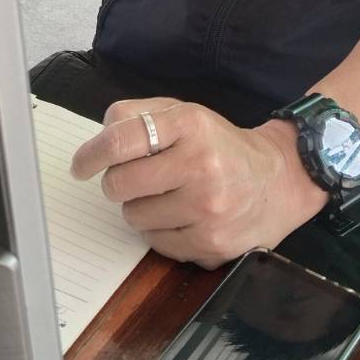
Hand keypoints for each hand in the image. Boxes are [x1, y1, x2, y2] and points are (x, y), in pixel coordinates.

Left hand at [70, 97, 327, 267]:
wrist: (278, 181)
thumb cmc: (219, 145)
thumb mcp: (185, 114)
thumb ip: (139, 115)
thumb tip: (100, 137)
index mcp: (190, 125)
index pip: (121, 141)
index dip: (91, 154)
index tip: (81, 165)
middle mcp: (200, 166)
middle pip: (120, 184)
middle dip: (118, 182)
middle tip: (136, 178)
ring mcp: (206, 210)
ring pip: (133, 217)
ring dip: (140, 207)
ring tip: (167, 195)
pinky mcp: (210, 245)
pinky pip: (155, 242)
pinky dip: (160, 230)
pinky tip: (182, 215)